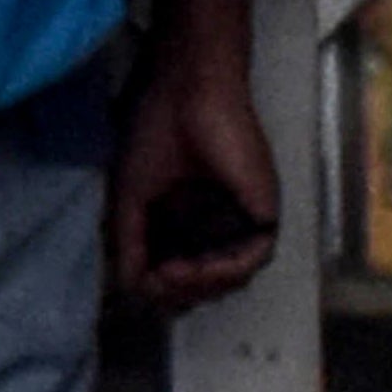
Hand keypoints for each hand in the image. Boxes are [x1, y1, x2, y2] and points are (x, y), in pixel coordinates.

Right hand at [117, 40, 284, 307]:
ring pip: (227, 281)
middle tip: (156, 281)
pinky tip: (193, 267)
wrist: (186, 98)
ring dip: (196, 286)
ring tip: (171, 274)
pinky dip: (220, 272)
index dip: (156, 286)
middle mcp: (214, 228)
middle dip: (176, 293)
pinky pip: (250, 263)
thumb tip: (131, 288)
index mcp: (181, 221)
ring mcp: (239, 225)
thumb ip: (128, 241)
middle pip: (201, 285)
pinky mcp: (262, 217)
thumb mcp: (128, 195)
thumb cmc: (155, 133)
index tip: (140, 279)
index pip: (174, 272)